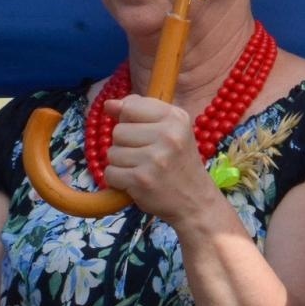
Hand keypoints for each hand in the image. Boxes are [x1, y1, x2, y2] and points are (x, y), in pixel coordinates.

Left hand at [102, 95, 221, 226]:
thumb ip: (139, 112)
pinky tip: (135, 182)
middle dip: (124, 145)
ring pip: (112, 152)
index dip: (128, 120)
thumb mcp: (170, 129)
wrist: (195, 201)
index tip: (140, 132)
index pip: (130, 106)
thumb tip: (109, 104)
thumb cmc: (178, 162)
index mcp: (175, 118)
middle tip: (145, 156)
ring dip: (121, 164)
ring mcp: (154, 158)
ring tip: (141, 169)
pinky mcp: (141, 180)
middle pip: (118, 131)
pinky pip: (110, 173)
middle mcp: (167, 135)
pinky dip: (118, 180)